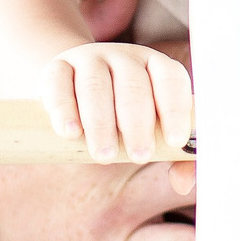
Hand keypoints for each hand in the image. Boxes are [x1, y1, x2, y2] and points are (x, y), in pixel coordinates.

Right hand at [48, 41, 192, 162]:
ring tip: (105, 155)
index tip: (175, 141)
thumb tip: (183, 183)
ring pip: (95, 86)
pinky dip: (64, 109)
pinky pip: (59, 84)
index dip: (175, 109)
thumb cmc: (123, 116)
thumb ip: (173, 154)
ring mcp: (88, 59)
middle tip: (139, 155)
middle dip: (137, 123)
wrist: (74, 89)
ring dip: (101, 123)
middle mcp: (124, 57)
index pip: (171, 78)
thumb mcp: (150, 128)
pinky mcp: (56, 68)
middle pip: (133, 85)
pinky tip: (70, 133)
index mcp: (154, 65)